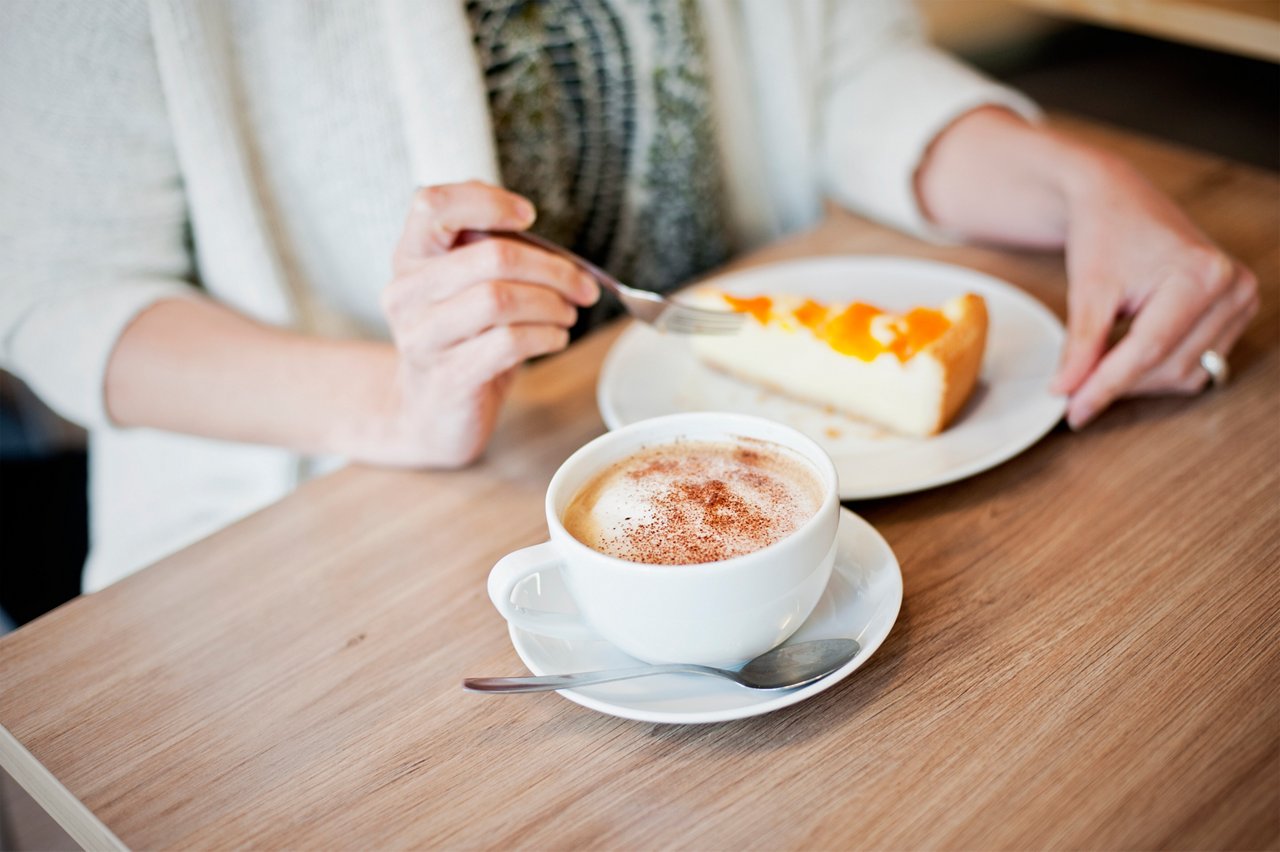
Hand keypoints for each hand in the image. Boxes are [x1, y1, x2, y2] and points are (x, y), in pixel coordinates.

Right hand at [371, 181, 598, 466]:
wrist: (429, 415)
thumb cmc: (460, 343)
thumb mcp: (465, 288)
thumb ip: (488, 250)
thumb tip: (533, 226)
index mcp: (410, 257)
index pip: (433, 205)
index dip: (487, 202)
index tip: (528, 217)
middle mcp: (406, 292)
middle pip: (490, 256)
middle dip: (552, 269)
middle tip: (582, 286)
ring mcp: (422, 337)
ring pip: (500, 299)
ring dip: (551, 304)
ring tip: (568, 314)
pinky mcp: (448, 377)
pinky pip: (508, 343)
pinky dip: (545, 336)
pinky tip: (555, 338)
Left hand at [1050, 154, 1257, 428]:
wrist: (1118, 201)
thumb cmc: (1105, 233)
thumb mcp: (1087, 290)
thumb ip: (1080, 346)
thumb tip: (1065, 392)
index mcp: (1201, 275)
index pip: (1149, 349)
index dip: (1106, 386)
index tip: (1072, 411)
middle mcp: (1232, 288)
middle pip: (1170, 366)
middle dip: (1119, 383)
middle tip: (1072, 392)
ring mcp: (1241, 301)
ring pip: (1186, 373)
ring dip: (1138, 380)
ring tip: (1096, 367)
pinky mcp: (1236, 312)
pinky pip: (1196, 363)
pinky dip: (1157, 369)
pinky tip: (1124, 357)